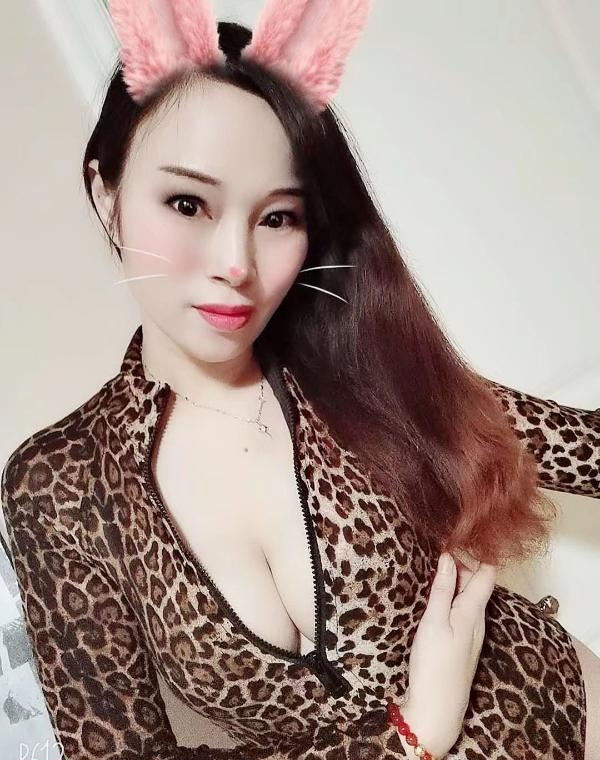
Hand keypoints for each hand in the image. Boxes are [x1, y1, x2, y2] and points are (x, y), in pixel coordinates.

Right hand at [396, 552, 496, 757]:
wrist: (437, 708)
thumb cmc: (434, 663)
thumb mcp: (434, 620)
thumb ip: (442, 588)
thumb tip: (449, 556)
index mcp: (474, 609)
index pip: (487, 572)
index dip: (475, 553)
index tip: (456, 537)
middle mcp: (478, 619)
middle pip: (477, 583)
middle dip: (460, 565)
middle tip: (434, 552)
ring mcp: (472, 633)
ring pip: (468, 597)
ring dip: (454, 582)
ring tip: (431, 571)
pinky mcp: (463, 644)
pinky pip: (462, 611)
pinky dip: (451, 599)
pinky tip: (436, 600)